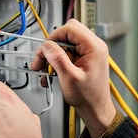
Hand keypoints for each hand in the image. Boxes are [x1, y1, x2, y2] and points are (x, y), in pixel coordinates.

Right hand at [31, 19, 116, 137]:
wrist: (95, 109)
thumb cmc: (89, 97)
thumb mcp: (70, 78)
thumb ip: (58, 59)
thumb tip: (47, 45)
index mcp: (94, 47)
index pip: (70, 28)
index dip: (54, 37)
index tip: (44, 50)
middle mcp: (94, 46)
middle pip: (67, 32)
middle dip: (51, 46)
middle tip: (41, 59)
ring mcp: (90, 52)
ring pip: (65, 42)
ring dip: (52, 55)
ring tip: (44, 69)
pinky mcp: (85, 58)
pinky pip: (67, 52)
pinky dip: (57, 61)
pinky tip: (51, 73)